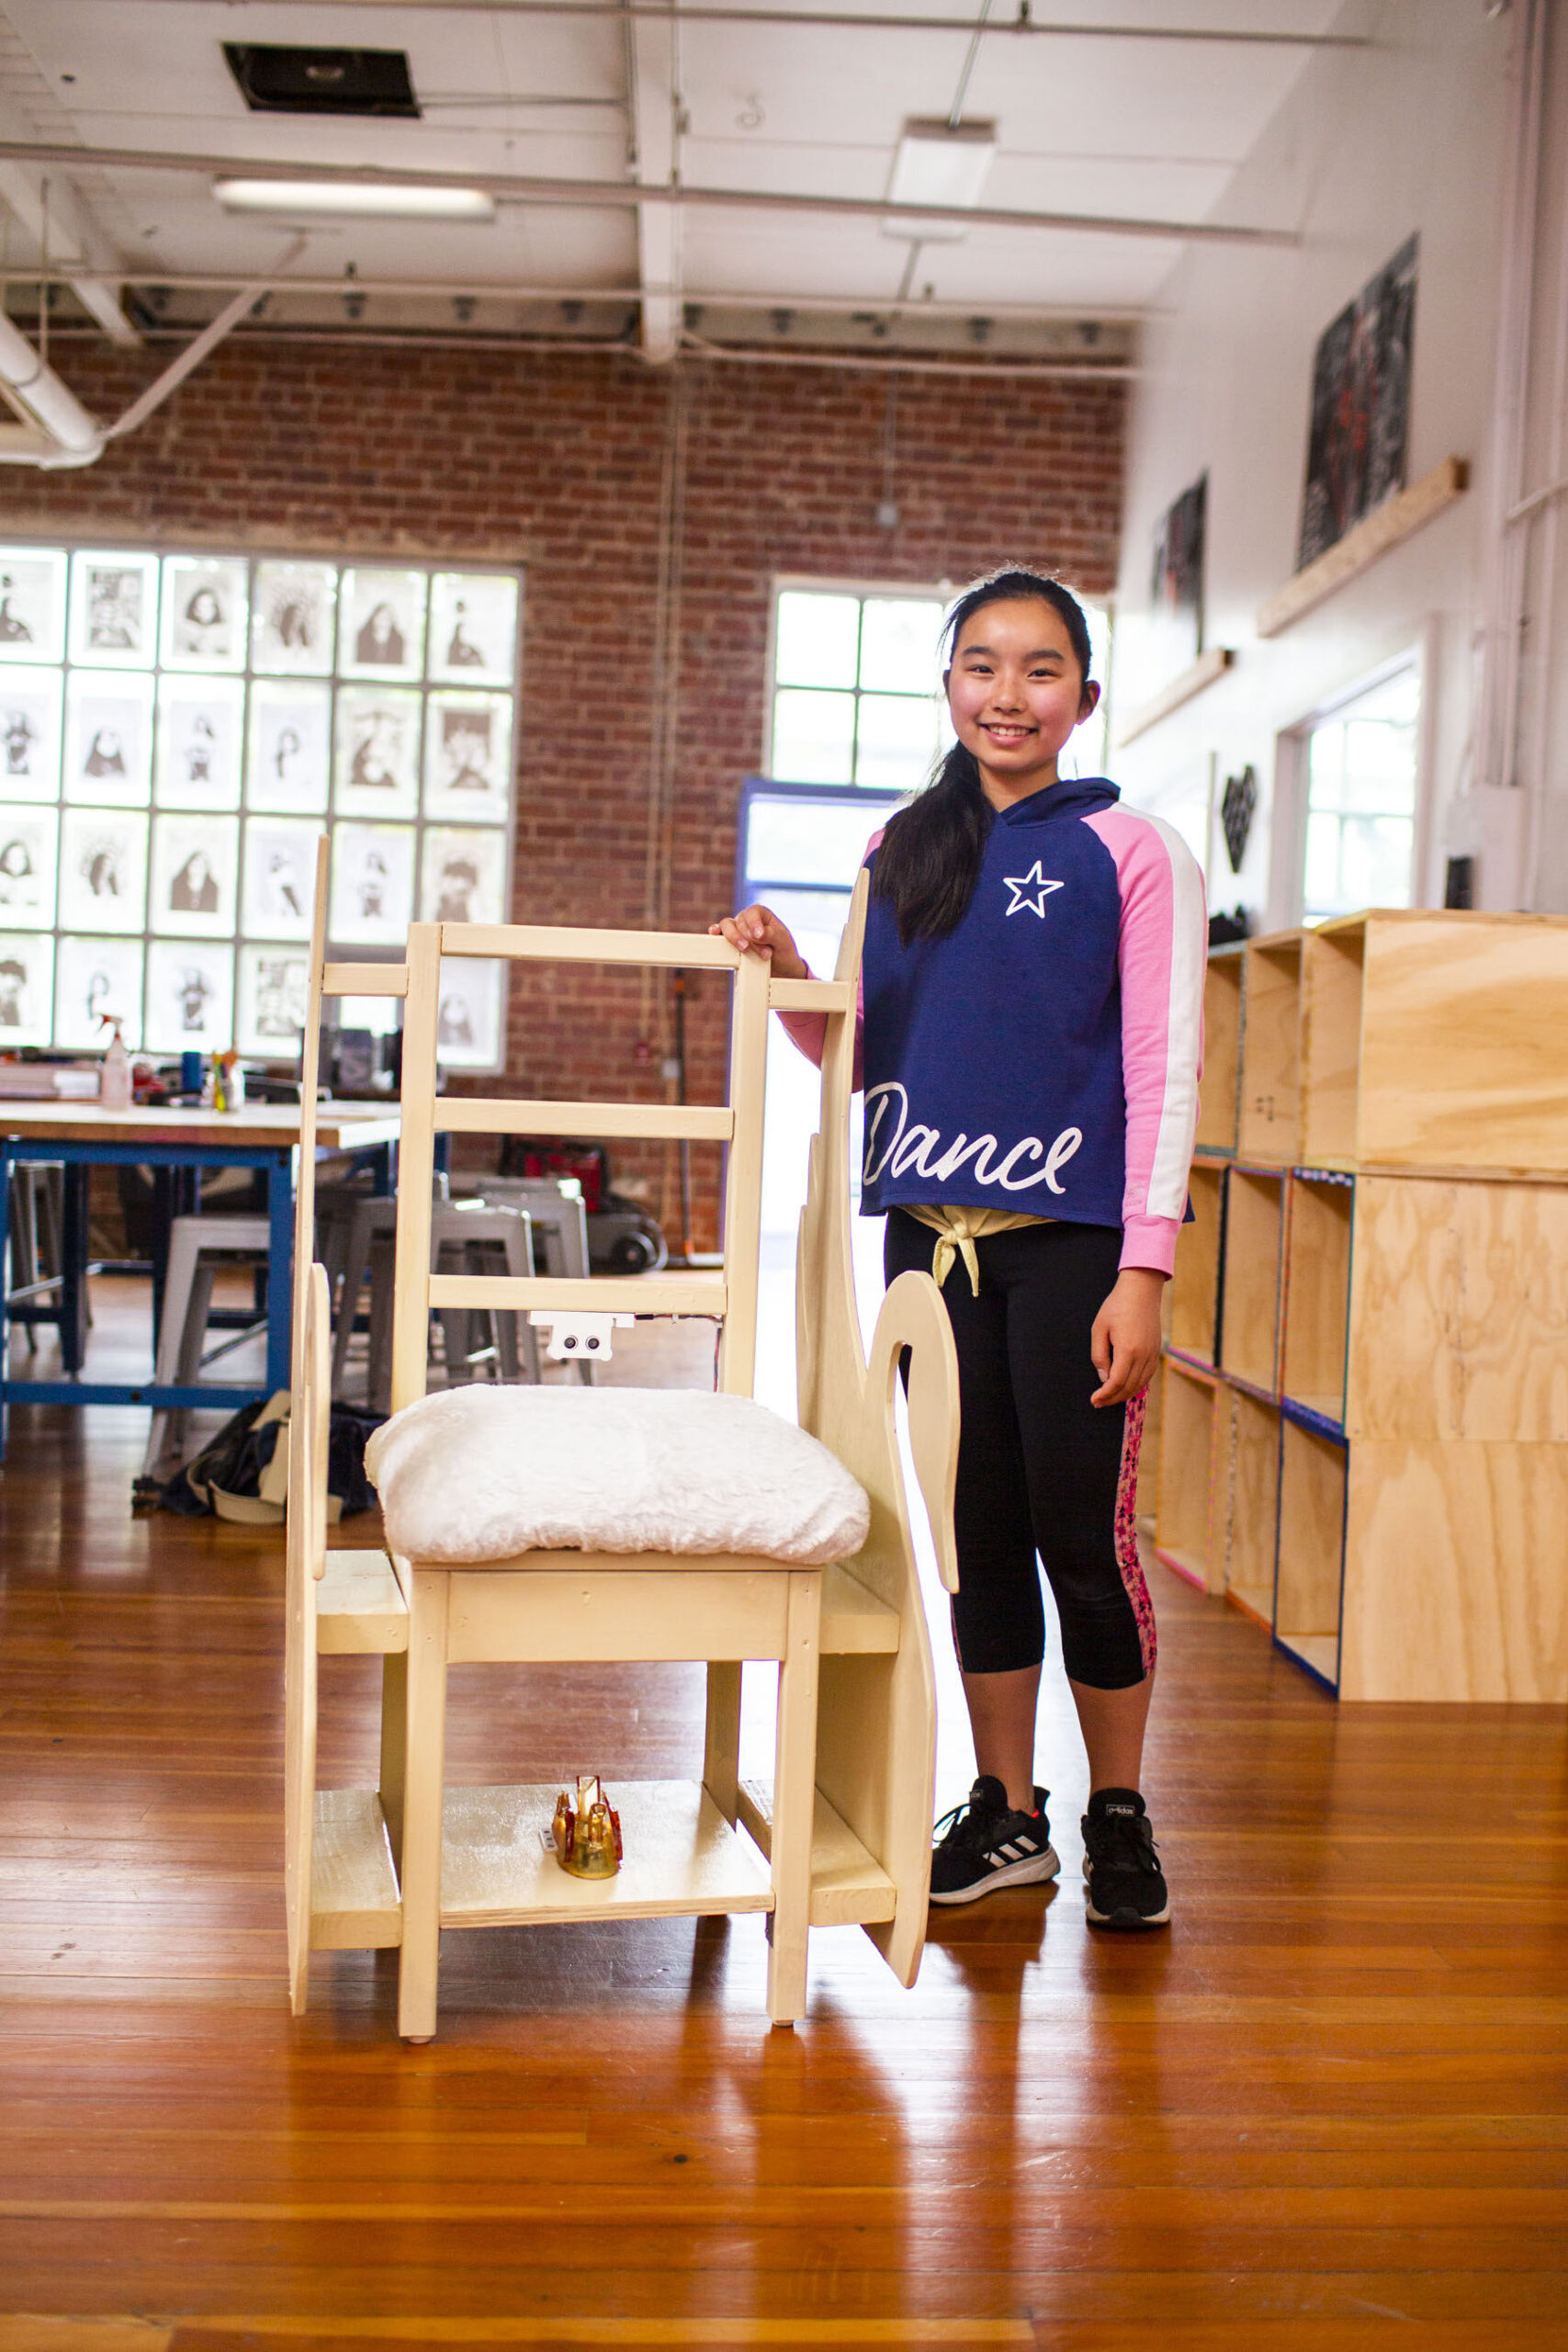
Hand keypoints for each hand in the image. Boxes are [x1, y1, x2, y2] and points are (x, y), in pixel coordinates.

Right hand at [707, 902, 808, 979]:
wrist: (781, 969)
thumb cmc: (783, 951)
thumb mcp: (783, 942)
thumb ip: (771, 934)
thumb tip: (756, 933)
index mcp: (761, 914)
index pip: (753, 912)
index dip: (754, 923)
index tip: (759, 936)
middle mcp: (746, 919)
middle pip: (740, 922)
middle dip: (751, 940)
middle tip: (765, 954)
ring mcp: (736, 930)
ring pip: (726, 926)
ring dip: (734, 938)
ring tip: (745, 949)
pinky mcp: (729, 942)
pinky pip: (718, 934)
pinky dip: (715, 932)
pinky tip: (714, 934)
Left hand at [1090, 1267, 1165, 1408]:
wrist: (1141, 1290)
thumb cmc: (1117, 1306)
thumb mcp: (1099, 1329)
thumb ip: (1099, 1356)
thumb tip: (1104, 1378)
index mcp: (1128, 1350)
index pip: (1116, 1382)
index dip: (1105, 1395)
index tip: (1094, 1400)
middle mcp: (1143, 1355)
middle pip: (1129, 1387)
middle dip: (1113, 1398)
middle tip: (1098, 1403)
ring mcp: (1152, 1353)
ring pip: (1140, 1384)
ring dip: (1125, 1394)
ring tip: (1109, 1397)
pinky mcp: (1156, 1351)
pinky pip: (1148, 1375)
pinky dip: (1137, 1385)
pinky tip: (1125, 1386)